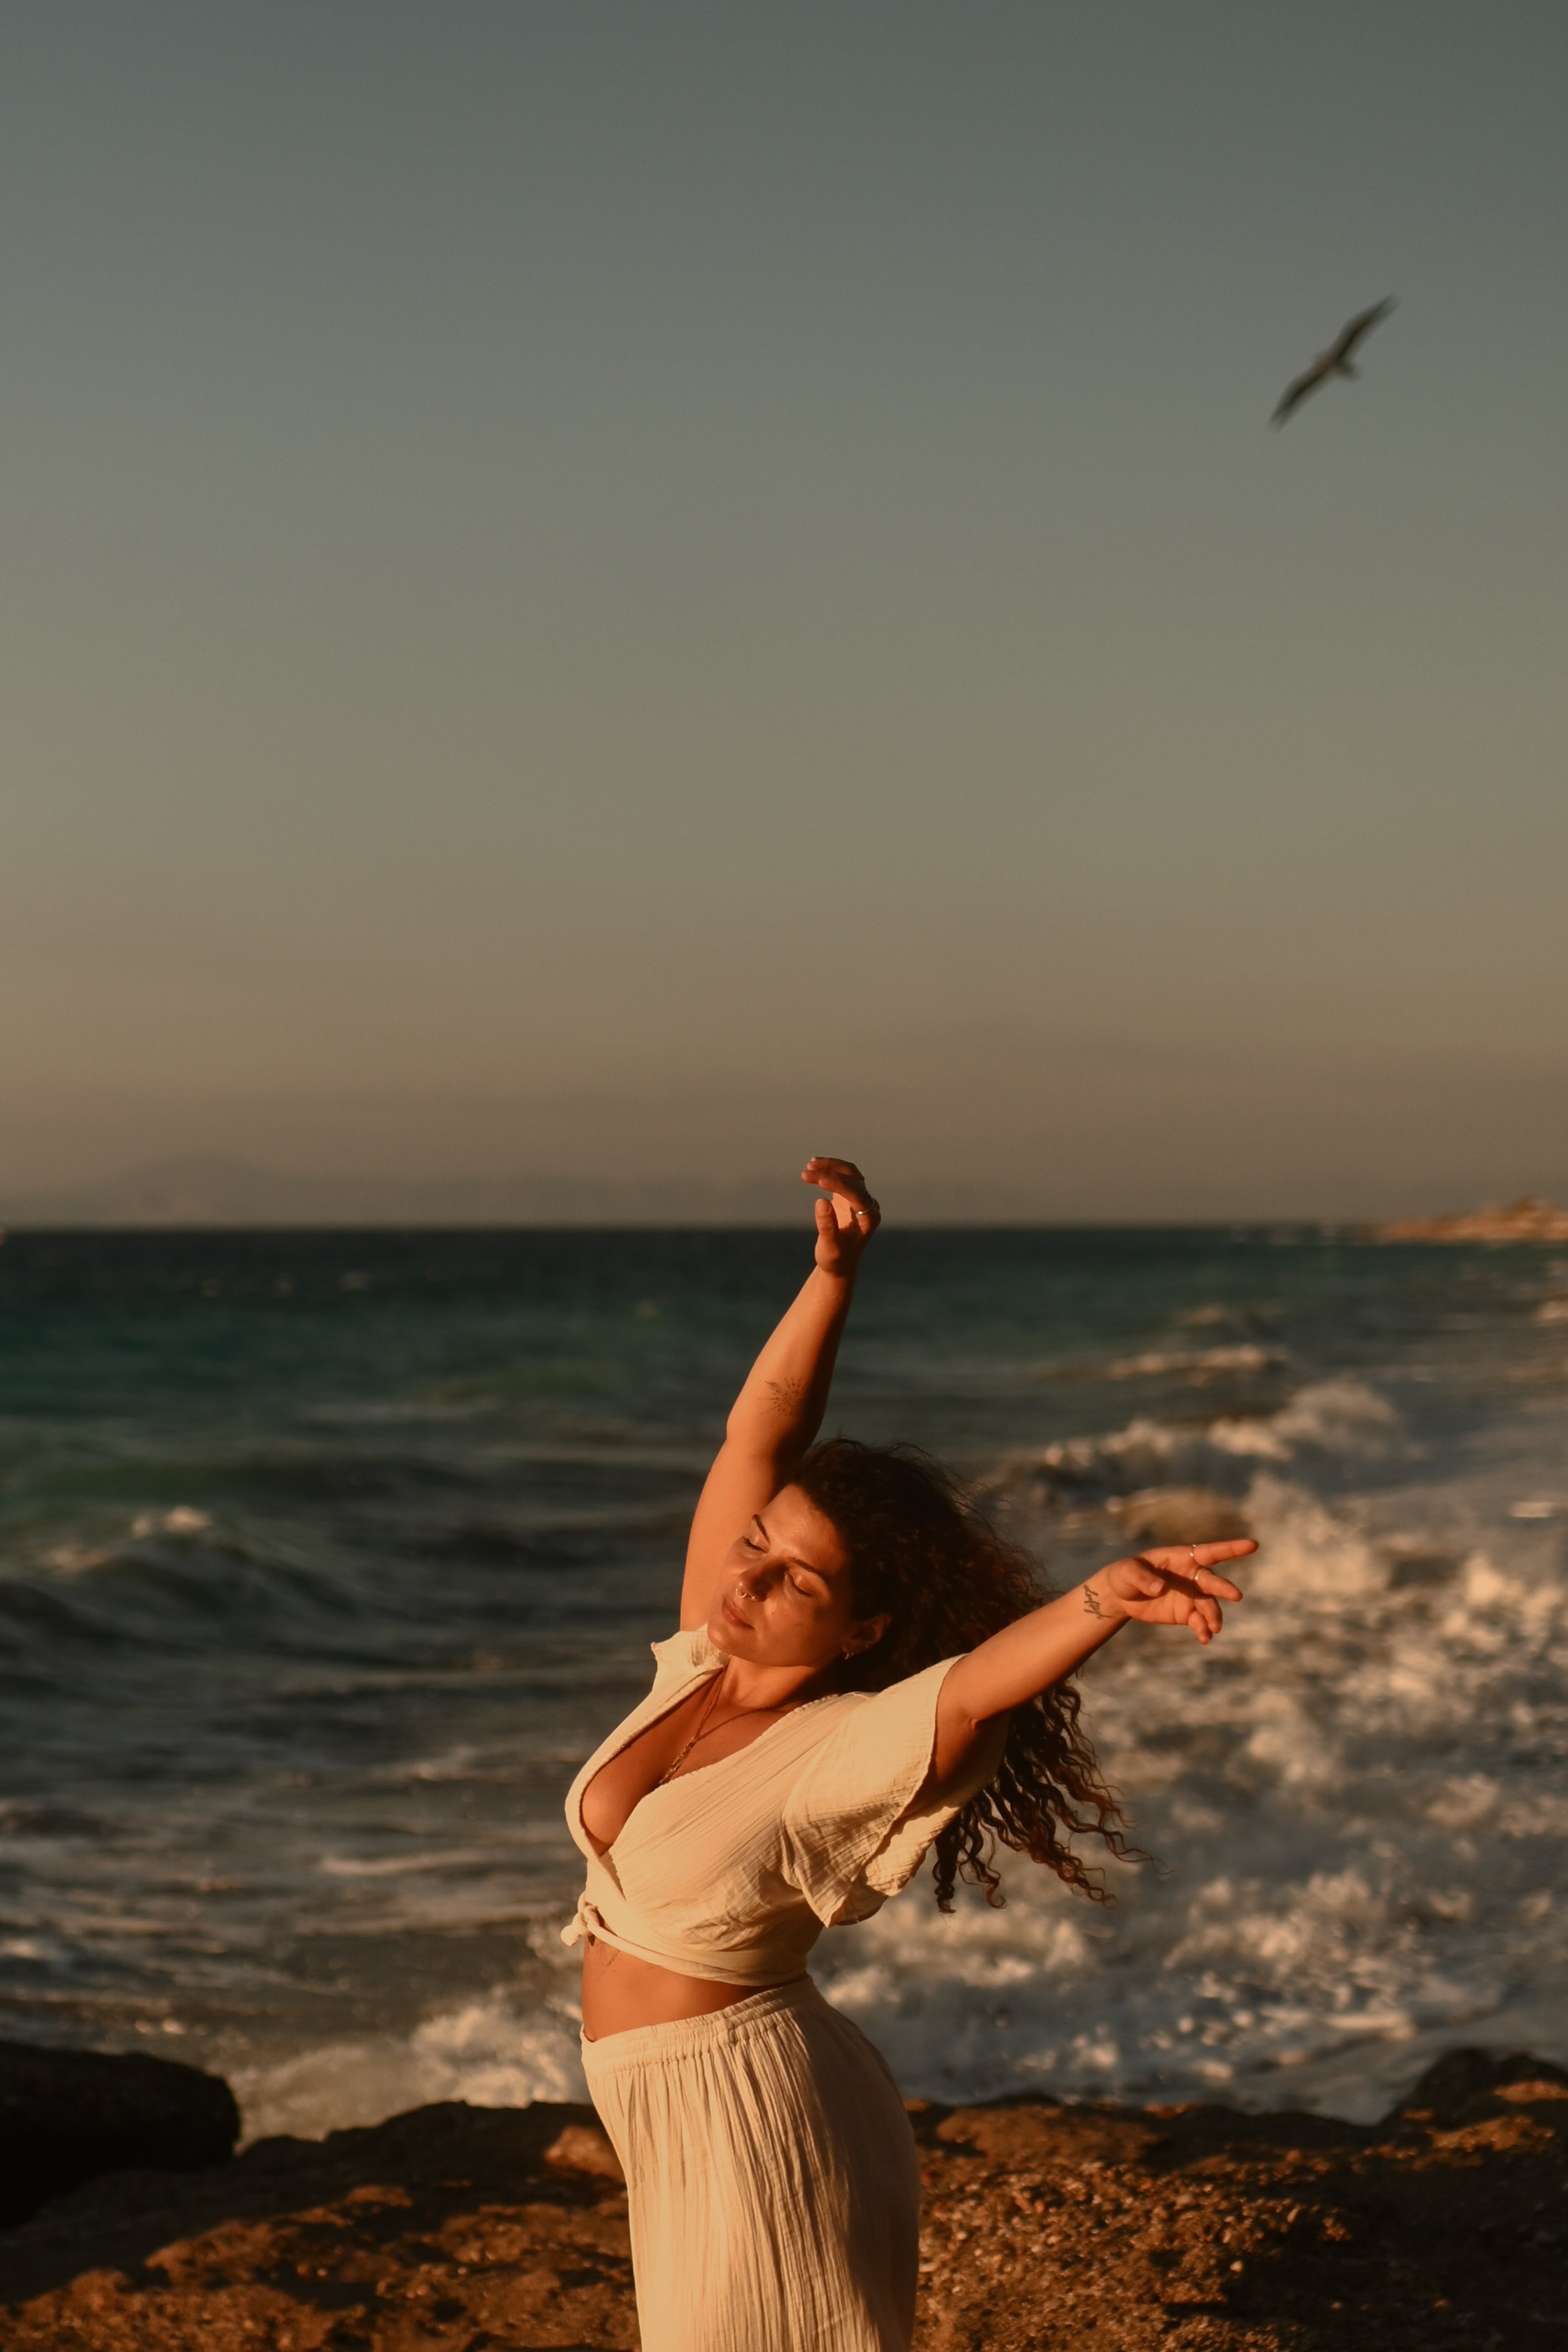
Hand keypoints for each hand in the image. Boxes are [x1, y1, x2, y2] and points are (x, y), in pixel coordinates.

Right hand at [802, 1156, 880, 1277]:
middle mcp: (869, 1205)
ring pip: (848, 1173)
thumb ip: (827, 1227)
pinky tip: (812, 1168)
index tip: (821, 1180)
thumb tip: (821, 1202)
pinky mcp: (850, 1196)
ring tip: (808, 1167)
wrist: (839, 1265)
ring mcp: (861, 1198)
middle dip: (830, 1173)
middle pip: (854, 1179)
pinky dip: (827, 1171)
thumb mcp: (829, 1248)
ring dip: (829, 1167)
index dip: (840, 1186)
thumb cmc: (835, 1260)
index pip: (858, 1195)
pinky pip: (841, 1177)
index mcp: (870, 1219)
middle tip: (806, 1173)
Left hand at [1087, 1540, 1254, 1644]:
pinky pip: (1200, 1622)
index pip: (1210, 1551)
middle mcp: (1192, 1576)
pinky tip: (1204, 1638)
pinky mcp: (1186, 1613)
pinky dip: (1204, 1630)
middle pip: (1212, 1581)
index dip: (1231, 1548)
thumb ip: (1143, 1578)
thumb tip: (1161, 1587)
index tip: (1252, 1545)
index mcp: (1182, 1557)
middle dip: (1224, 1588)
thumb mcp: (1128, 1572)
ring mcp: (1191, 1596)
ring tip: (1214, 1628)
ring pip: (1209, 1605)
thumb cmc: (1125, 1574)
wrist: (1121, 1596)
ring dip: (1214, 1616)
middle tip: (1236, 1596)